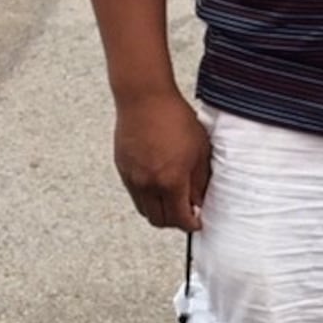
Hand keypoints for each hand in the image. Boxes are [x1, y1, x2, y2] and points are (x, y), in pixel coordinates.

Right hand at [113, 88, 210, 231]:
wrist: (144, 98)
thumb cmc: (174, 117)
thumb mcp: (199, 149)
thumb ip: (200, 180)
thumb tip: (200, 200)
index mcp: (170, 181)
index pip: (180, 218)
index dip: (191, 225)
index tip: (197, 222)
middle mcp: (148, 184)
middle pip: (159, 220)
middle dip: (174, 222)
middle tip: (185, 214)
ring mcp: (133, 177)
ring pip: (144, 210)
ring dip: (159, 211)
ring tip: (171, 199)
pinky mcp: (122, 168)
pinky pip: (134, 194)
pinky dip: (146, 197)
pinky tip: (157, 185)